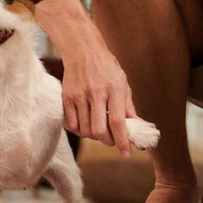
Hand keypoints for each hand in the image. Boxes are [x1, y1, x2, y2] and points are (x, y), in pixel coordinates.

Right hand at [61, 41, 137, 155]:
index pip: (118, 122)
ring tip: (99, 129)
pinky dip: (80, 130)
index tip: (126, 152)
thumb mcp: (122, 82)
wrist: (82, 49)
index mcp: (114, 89)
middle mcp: (96, 93)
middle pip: (99, 130)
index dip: (122, 140)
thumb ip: (128, 105)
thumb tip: (135, 125)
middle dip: (107, 141)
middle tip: (111, 139)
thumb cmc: (106, 66)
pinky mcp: (67, 98)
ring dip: (94, 136)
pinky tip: (86, 125)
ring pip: (85, 130)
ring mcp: (79, 96)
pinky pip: (72, 124)